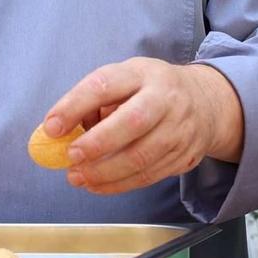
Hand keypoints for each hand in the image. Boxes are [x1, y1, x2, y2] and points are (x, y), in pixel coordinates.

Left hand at [41, 58, 242, 195]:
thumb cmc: (150, 91)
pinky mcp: (185, 155)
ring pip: (142, 156)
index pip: (105, 85)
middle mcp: (166, 98)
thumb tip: (59, 131)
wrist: (206, 103)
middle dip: (97, 144)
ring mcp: (180, 128)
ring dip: (104, 172)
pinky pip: (149, 175)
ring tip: (76, 176)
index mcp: (143, 73)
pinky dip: (118, 184)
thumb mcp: (124, 80)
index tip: (51, 128)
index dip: (75, 106)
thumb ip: (93, 102)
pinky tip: (97, 184)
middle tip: (70, 157)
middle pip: (132, 122)